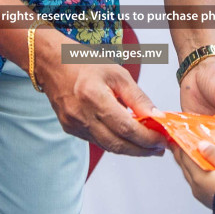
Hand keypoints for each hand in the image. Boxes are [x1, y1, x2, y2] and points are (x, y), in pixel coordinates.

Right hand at [39, 57, 165, 156]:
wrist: (52, 64)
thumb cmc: (84, 63)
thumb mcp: (117, 73)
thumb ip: (137, 97)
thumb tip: (156, 117)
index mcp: (94, 97)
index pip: (126, 128)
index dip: (147, 139)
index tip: (162, 140)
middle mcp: (81, 115)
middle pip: (117, 144)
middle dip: (142, 150)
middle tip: (159, 149)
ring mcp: (73, 125)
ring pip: (107, 146)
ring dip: (130, 148)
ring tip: (147, 145)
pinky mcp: (70, 129)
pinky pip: (97, 141)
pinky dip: (114, 141)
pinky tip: (126, 137)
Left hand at [173, 141, 214, 208]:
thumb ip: (214, 154)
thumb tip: (200, 145)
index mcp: (199, 178)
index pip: (184, 158)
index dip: (180, 146)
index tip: (176, 137)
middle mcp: (197, 187)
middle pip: (185, 167)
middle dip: (181, 155)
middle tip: (179, 144)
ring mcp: (201, 195)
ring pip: (190, 175)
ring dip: (188, 164)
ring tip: (189, 154)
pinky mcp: (208, 199)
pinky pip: (197, 182)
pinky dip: (196, 172)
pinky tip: (202, 168)